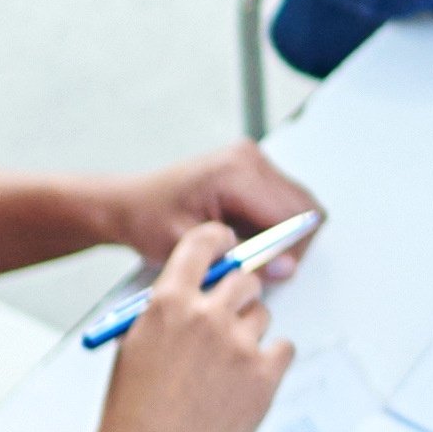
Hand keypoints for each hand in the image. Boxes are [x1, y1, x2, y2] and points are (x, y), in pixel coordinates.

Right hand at [88, 220, 295, 431]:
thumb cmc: (135, 412)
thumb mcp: (137, 345)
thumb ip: (170, 312)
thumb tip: (201, 291)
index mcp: (168, 303)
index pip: (204, 244)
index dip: (221, 242)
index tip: (229, 246)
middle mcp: (206, 317)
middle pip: (245, 280)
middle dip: (239, 297)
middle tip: (228, 321)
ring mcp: (238, 345)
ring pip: (263, 316)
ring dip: (250, 334)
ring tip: (223, 370)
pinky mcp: (264, 375)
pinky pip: (284, 348)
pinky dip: (270, 361)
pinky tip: (245, 382)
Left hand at [96, 140, 314, 261]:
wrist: (129, 203)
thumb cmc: (150, 221)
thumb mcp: (193, 247)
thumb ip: (244, 257)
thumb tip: (287, 267)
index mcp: (236, 173)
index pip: (293, 216)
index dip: (290, 251)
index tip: (273, 273)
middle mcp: (249, 158)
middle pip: (303, 208)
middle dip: (290, 244)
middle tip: (261, 266)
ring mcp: (252, 159)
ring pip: (298, 206)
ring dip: (283, 234)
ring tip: (247, 249)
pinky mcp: (252, 166)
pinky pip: (284, 201)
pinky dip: (274, 225)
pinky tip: (244, 236)